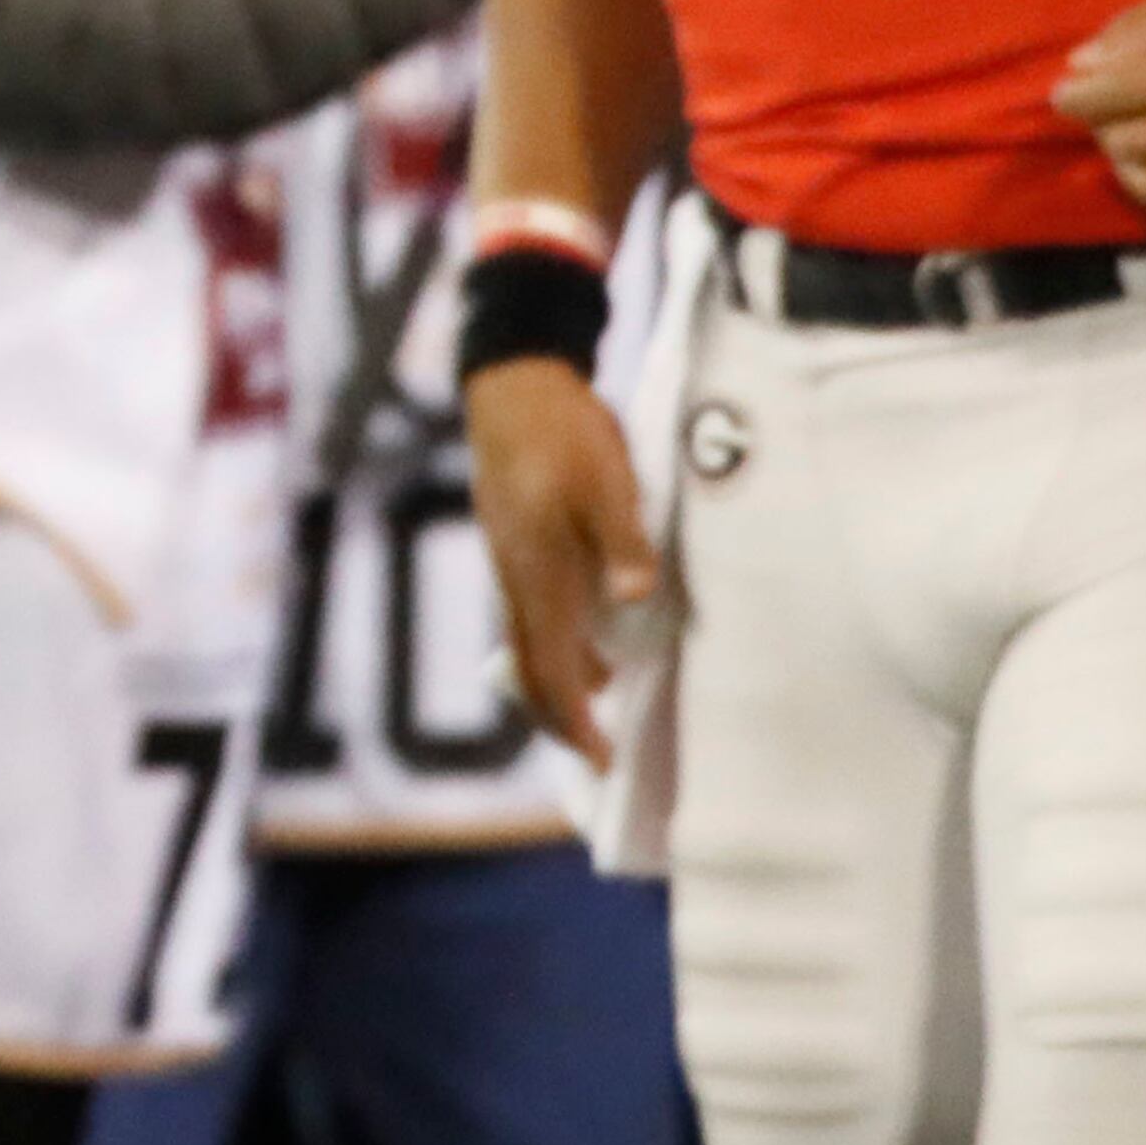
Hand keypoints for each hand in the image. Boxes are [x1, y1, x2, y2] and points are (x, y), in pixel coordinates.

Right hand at [467, 356, 659, 765]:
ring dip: (558, 683)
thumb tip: (635, 598)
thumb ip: (622, 540)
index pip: (552, 673)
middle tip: (596, 752)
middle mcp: (516, 580)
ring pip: (526, 645)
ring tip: (599, 700)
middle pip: (529, 673)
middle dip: (559, 719)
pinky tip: (590, 636)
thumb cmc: (563, 430)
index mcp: (538, 574)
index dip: (575, 724)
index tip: (602, 761)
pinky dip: (555, 644)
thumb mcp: (607, 479)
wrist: (513, 383)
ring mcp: (510, 563)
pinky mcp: (514, 544)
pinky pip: (529, 615)